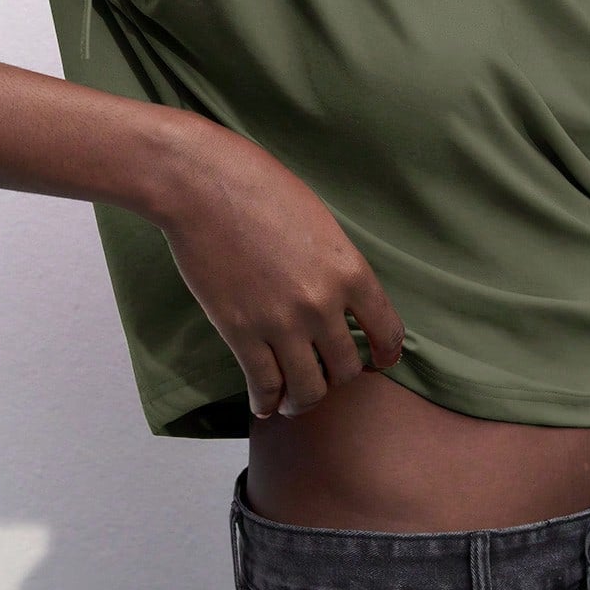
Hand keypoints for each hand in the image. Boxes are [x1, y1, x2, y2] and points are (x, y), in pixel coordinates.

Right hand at [159, 121, 404, 419]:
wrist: (202, 185)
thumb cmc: (259, 187)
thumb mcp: (320, 222)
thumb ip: (335, 264)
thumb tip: (340, 298)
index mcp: (349, 271)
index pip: (387, 331)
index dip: (385, 355)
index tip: (379, 362)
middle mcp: (322, 305)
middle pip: (347, 368)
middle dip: (338, 377)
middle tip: (324, 375)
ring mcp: (281, 323)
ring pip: (309, 389)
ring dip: (304, 401)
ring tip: (295, 402)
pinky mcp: (240, 333)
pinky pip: (264, 384)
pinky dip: (267, 401)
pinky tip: (264, 405)